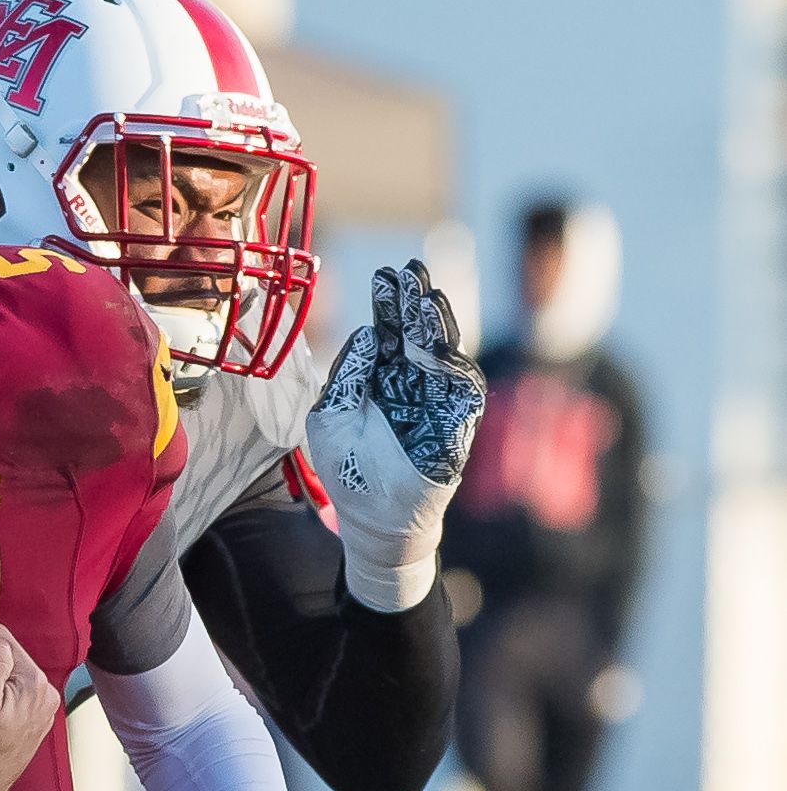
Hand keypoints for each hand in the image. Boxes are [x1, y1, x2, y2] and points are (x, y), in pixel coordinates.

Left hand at [304, 260, 486, 611]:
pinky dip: (451, 364)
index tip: (386, 275)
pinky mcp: (455, 424)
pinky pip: (460, 389)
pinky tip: (440, 342)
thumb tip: (365, 333)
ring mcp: (435, 401)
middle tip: (411, 270)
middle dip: (415, 300)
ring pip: (442, 351)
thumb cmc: (347, 471)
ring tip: (427, 296)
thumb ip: (346, 375)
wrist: (372, 520)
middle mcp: (410, 382)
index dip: (389, 303)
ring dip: (436, 323)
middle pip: (416, 331)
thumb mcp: (330, 415)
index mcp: (379, 375)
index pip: (387, 329)